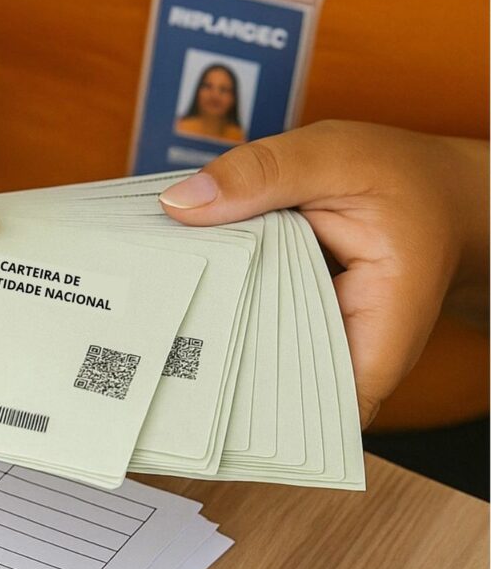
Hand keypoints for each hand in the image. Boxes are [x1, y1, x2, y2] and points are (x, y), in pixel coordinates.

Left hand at [159, 120, 488, 426]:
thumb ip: (262, 175)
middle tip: (133, 341)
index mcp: (377, 334)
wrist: (436, 193)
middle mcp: (344, 359)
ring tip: (136, 319)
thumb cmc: (402, 181)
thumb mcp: (336, 158)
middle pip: (262, 389)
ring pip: (246, 363)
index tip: (176, 386)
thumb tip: (180, 203)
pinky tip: (166, 295)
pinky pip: (244, 332)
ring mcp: (312, 347)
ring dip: (199, 339)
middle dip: (201, 367)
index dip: (240, 411)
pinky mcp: (288, 327)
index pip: (307, 407)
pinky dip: (211, 311)